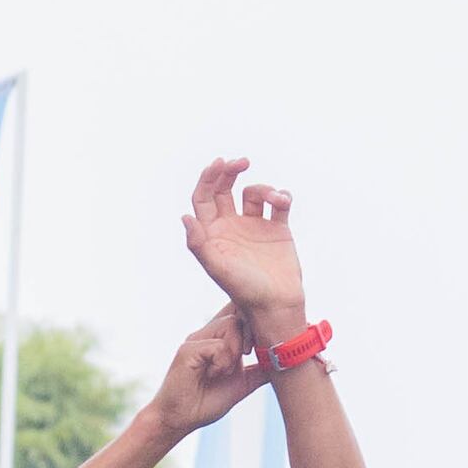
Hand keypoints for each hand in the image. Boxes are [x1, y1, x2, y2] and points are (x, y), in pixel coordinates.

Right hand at [140, 307, 255, 443]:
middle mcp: (207, 334)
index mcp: (219, 340)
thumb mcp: (243, 383)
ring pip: (230, 325)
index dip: (256, 320)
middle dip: (252, 333)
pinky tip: (213, 375)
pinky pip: (217, 345)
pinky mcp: (187, 350)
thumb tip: (287, 362)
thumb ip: (261, 370)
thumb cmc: (206, 402)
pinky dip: (222, 362)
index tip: (264, 342)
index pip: (240, 313)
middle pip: (239, 313)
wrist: (180, 420)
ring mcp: (196, 339)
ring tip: (225, 372)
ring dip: (235, 352)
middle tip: (247, 356)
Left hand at [180, 159, 308, 331]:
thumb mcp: (217, 268)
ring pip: (254, 193)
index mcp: (212, 233)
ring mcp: (254, 226)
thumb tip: (184, 216)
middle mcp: (231, 226)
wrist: (277, 305)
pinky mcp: (277, 229)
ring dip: (263, 188)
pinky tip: (283, 201)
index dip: (208, 178)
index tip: (219, 163)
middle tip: (242, 161)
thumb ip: (198, 243)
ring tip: (275, 199)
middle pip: (225, 189)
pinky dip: (281, 196)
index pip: (203, 198)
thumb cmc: (244, 290)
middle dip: (231, 171)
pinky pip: (279, 203)